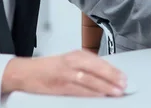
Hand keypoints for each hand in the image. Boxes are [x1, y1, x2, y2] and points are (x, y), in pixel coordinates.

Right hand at [2, 50, 126, 96]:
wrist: (26, 72)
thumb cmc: (48, 68)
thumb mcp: (69, 61)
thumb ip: (86, 66)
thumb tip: (106, 75)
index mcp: (76, 54)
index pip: (99, 62)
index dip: (113, 70)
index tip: (123, 77)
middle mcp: (72, 62)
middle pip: (97, 69)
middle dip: (112, 78)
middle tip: (124, 84)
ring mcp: (66, 74)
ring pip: (90, 80)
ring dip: (105, 87)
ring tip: (116, 92)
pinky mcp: (61, 85)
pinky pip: (79, 90)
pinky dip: (91, 93)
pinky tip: (100, 95)